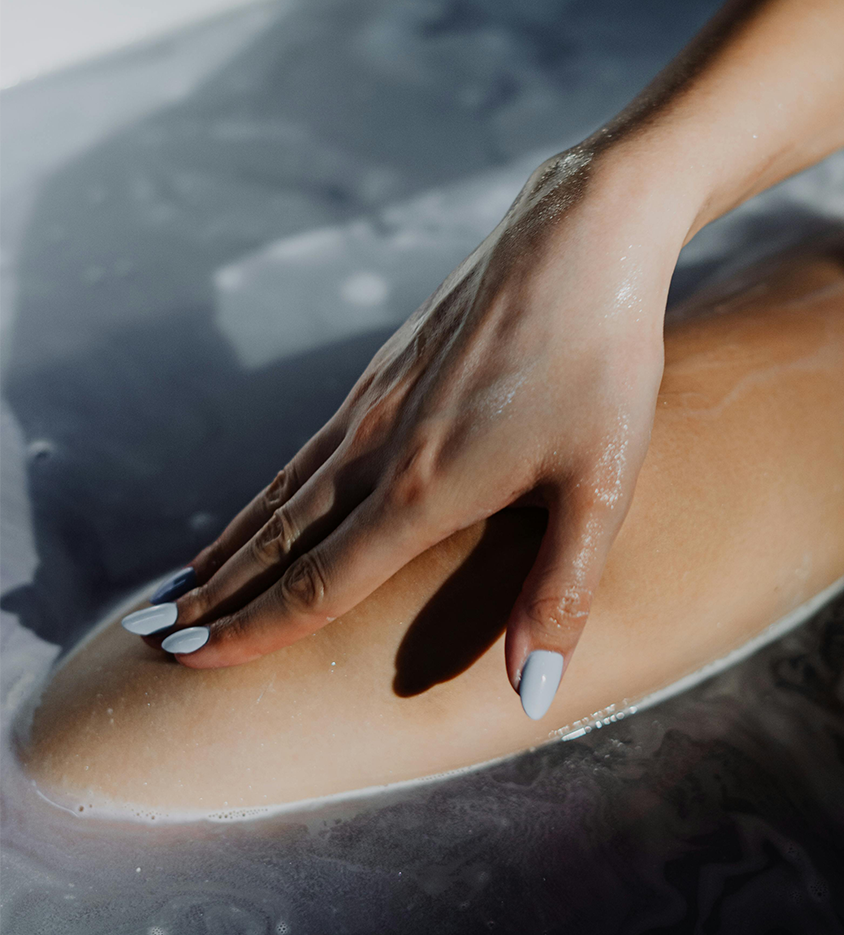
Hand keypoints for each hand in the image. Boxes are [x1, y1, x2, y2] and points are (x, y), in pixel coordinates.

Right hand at [142, 145, 692, 715]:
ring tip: (186, 579)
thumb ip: (557, 594)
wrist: (582, 235)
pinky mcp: (387, 366)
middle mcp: (380, 449)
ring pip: (283, 489)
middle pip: (279, 539)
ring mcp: (376, 402)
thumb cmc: (604, 364)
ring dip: (231, 543)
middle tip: (150, 636)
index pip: (319, 584)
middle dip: (215, 595)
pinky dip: (271, 487)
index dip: (253, 632)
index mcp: (425, 491)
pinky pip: (309, 445)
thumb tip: (528, 699)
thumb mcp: (601, 487)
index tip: (188, 663)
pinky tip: (271, 494)